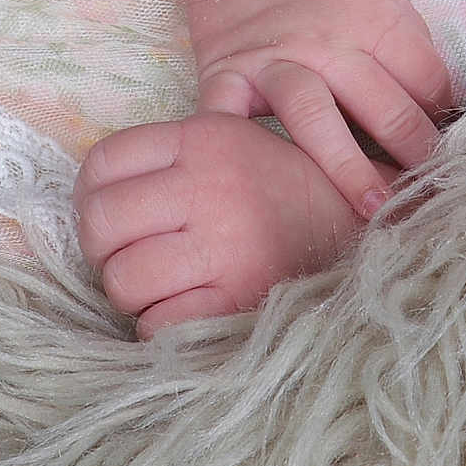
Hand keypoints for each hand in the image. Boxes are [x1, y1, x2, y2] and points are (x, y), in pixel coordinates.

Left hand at [75, 110, 378, 338]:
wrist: (373, 228)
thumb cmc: (293, 188)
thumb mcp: (239, 141)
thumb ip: (176, 154)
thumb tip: (94, 190)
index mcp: (204, 137)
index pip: (102, 164)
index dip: (92, 198)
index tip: (114, 219)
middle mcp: (208, 183)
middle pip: (101, 224)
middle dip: (107, 251)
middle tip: (135, 259)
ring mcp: (223, 242)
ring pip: (124, 280)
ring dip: (138, 295)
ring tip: (169, 286)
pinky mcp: (237, 297)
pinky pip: (158, 325)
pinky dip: (165, 328)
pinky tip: (192, 311)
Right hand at [181, 0, 453, 220]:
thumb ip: (409, 41)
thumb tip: (444, 102)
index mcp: (376, 20)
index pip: (427, 81)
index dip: (445, 117)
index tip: (453, 149)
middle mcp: (329, 44)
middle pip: (384, 106)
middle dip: (416, 152)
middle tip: (435, 193)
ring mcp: (276, 62)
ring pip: (315, 119)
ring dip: (347, 167)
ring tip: (374, 209)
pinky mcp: (227, 74)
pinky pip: (229, 118)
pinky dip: (236, 149)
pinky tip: (255, 186)